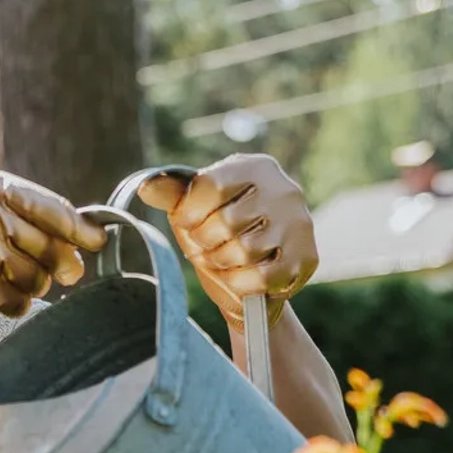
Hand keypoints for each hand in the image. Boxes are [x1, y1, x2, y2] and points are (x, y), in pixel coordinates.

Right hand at [0, 170, 107, 348]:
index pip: (50, 209)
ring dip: (34, 285)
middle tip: (67, 272)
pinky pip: (15, 300)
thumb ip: (35, 222)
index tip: (99, 241)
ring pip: (34, 277)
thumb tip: (85, 248)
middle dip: (60, 264)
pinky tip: (0, 294)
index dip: (80, 229)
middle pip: (47, 246)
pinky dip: (15, 303)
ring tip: (16, 279)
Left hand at [138, 154, 317, 327]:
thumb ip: (171, 195)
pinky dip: (240, 284)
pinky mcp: (306, 258)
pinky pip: (260, 278)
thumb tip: (146, 187)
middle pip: (225, 223)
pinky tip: (239, 278)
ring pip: (243, 251)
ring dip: (221, 264)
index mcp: (255, 167)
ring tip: (223, 260)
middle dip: (205, 244)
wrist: (253, 272)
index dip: (190, 215)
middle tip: (208, 247)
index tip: (190, 224)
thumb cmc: (218, 232)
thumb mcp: (193, 209)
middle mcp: (284, 190)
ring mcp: (299, 224)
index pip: (209, 187)